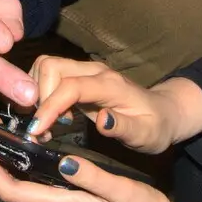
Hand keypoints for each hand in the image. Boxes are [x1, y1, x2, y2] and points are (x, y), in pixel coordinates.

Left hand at [0, 149, 194, 201]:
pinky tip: (28, 152)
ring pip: (23, 191)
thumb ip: (93, 176)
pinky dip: (24, 171)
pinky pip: (36, 191)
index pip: (13, 192)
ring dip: (6, 167)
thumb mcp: (123, 190)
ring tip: (0, 137)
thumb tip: (64, 162)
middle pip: (11, 191)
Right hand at [23, 57, 180, 154]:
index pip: (71, 86)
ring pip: (46, 67)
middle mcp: (95, 71)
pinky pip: (50, 76)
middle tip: (43, 128)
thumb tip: (102, 120)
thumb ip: (124, 127)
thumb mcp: (146, 135)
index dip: (49, 105)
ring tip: (48, 125)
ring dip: (38, 95)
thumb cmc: (155, 126)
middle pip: (51, 66)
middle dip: (38, 97)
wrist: (164, 112)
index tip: (37, 131)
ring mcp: (86, 72)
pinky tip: (53, 118)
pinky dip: (42, 95)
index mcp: (111, 85)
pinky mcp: (79, 78)